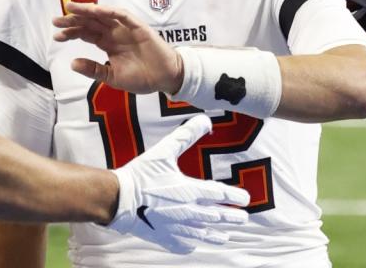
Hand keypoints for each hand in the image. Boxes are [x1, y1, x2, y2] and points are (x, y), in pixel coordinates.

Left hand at [53, 2, 181, 94]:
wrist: (165, 78)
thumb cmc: (142, 77)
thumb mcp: (112, 77)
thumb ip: (94, 69)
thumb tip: (72, 63)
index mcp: (108, 43)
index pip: (86, 34)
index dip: (71, 33)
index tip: (56, 35)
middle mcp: (114, 33)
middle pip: (90, 23)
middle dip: (73, 20)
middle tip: (56, 20)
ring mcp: (125, 28)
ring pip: (103, 15)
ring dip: (88, 10)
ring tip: (71, 8)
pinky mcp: (138, 26)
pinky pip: (122, 15)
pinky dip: (110, 11)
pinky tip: (97, 10)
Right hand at [108, 115, 249, 252]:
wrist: (120, 198)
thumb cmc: (141, 174)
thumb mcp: (163, 151)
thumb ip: (186, 135)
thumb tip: (205, 120)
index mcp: (192, 191)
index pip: (222, 195)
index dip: (236, 197)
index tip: (245, 199)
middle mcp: (190, 212)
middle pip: (219, 217)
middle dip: (233, 217)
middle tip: (243, 218)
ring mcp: (179, 228)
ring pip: (205, 234)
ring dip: (217, 234)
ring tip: (225, 235)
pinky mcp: (166, 238)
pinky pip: (184, 245)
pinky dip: (191, 243)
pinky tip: (193, 242)